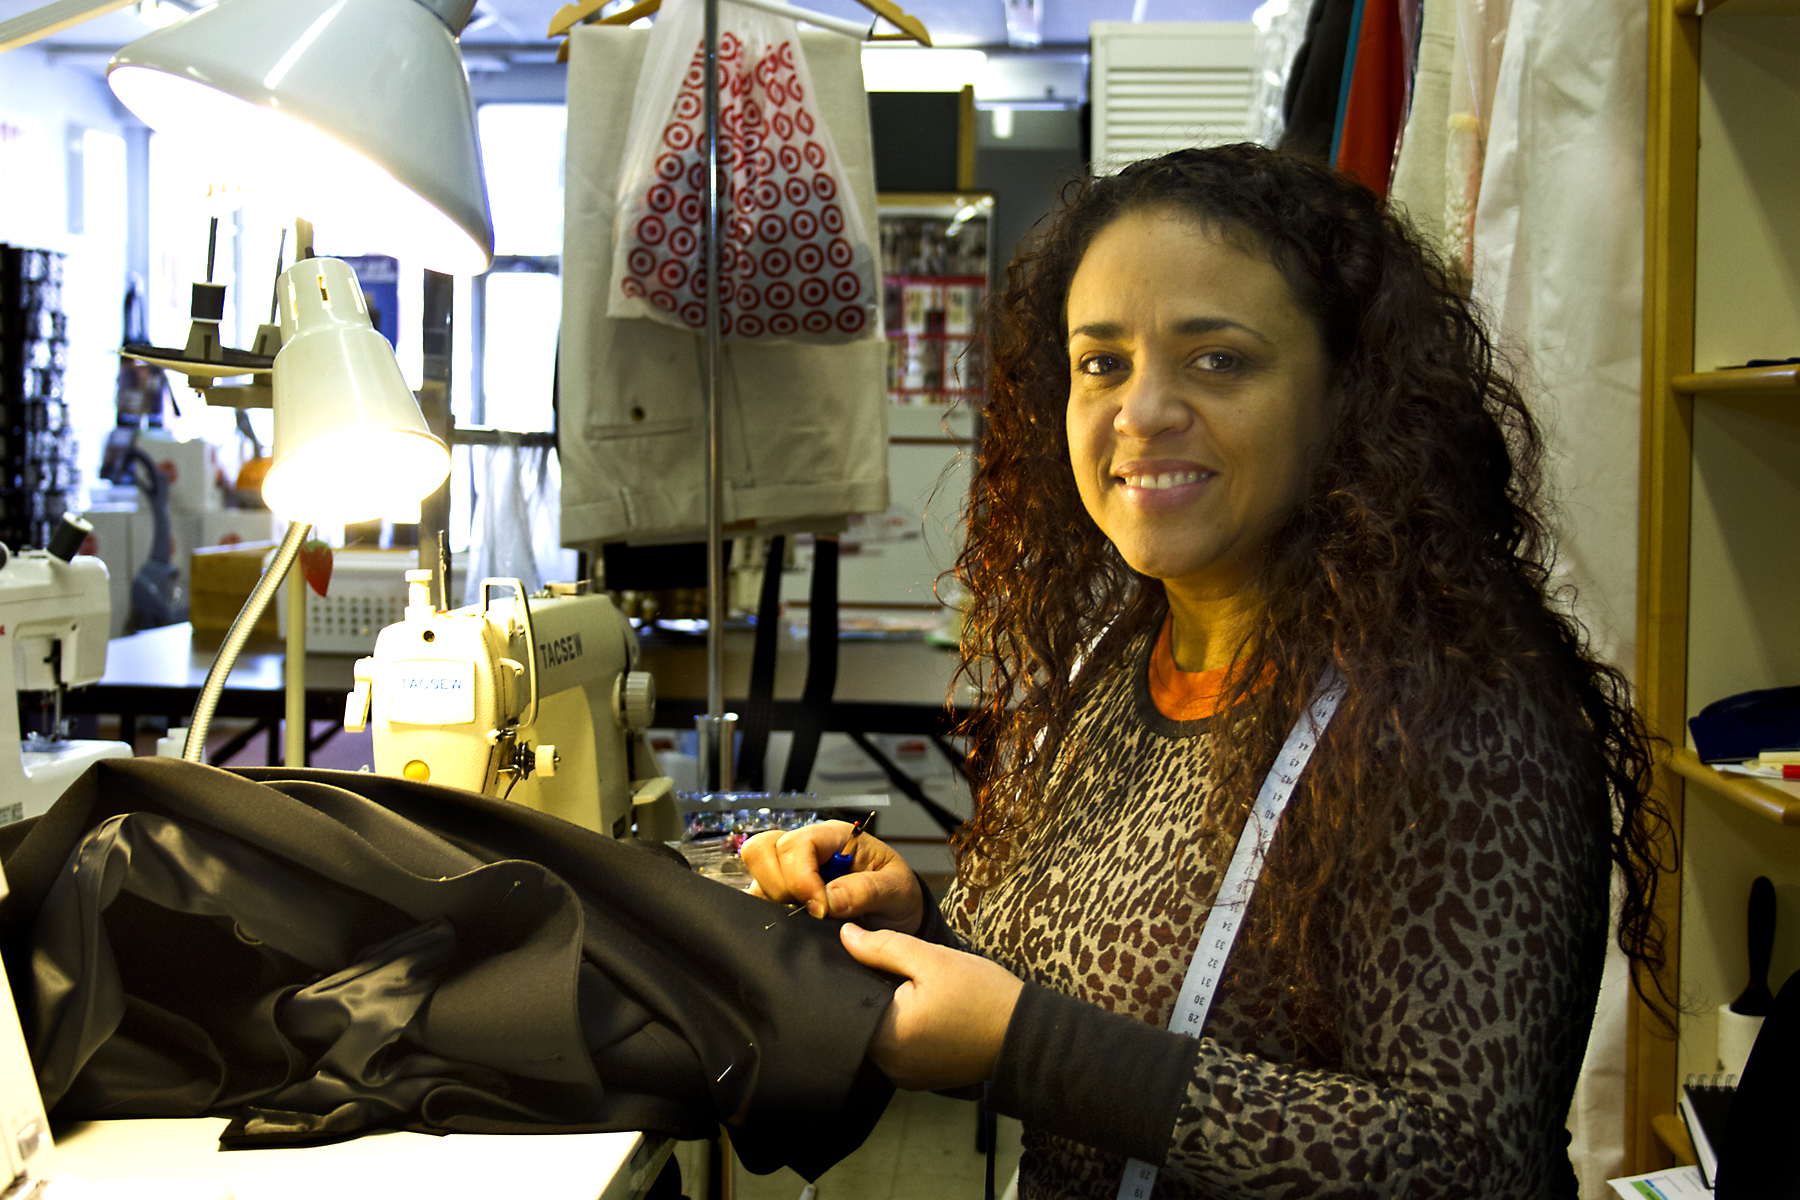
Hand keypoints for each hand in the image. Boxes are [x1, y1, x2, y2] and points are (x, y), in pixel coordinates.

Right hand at [741, 821, 923, 931]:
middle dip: (779, 887)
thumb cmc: (898, 894)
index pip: (796, 843)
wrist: (898, 917)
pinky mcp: (781, 894)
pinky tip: (797, 924)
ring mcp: (789, 871)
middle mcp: (807, 849)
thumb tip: (829, 899)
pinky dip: (769, 913)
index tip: (820, 909)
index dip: (800, 877)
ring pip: (755, 875)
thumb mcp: (897, 890)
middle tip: (810, 912)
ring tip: (807, 918)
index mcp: (835, 836)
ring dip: (773, 901)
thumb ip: (866, 891)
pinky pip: (757, 899)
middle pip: (762, 849)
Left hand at [839, 923, 1023, 1090]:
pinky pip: (896, 1051)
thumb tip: (845, 935)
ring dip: (887, 1014)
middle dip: (870, 995)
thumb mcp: (932, 959)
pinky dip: (902, 1031)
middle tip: (893, 970)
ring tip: (910, 989)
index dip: (852, 976)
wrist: (1024, 1035)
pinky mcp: (919, 1079)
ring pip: (878, 1036)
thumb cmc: (982, 995)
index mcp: (887, 1036)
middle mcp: (889, 1065)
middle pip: (860, 1022)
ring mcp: (904, 1077)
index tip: (868, 958)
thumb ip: (883, 947)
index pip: (846, 1004)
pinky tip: (922, 1012)